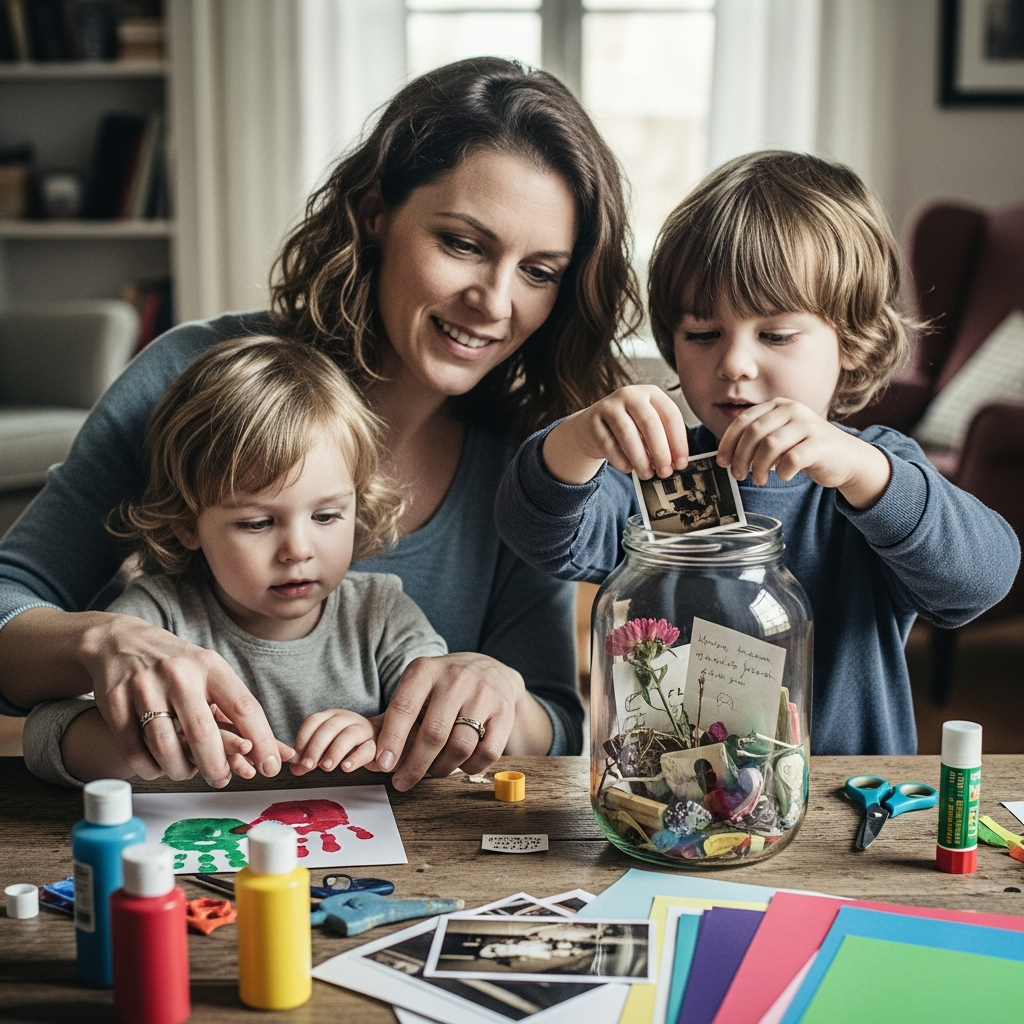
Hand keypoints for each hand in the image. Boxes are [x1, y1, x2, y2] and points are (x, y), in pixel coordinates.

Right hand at [79, 613, 282, 787]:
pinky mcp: (114, 702)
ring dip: (180, 770)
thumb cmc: (178, 666)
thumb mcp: (210, 674)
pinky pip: (134, 751)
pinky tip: (159, 766)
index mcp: (210, 666)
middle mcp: (179, 674)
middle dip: (216, 767)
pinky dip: (150, 768)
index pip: (243, 707)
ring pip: (165, 747)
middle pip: (202, 733)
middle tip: (221, 779)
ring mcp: (144, 686)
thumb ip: (237, 711)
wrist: (122, 640)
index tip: (270, 766)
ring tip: (188, 771)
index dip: (261, 741)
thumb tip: (278, 752)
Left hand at [289, 709, 379, 774]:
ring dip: (335, 751)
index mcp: (332, 716)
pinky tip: (346, 767)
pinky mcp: (376, 744)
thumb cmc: (349, 743)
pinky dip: (356, 758)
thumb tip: (295, 768)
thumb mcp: (327, 745)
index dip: (302, 739)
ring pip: (349, 735)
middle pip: (329, 727)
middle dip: (316, 747)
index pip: (313, 721)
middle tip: (308, 765)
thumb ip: (311, 755)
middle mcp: (347, 719)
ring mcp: (363, 730)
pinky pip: (367, 749)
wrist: (382, 738)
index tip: (297, 758)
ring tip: (326, 767)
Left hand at [372, 653, 521, 790]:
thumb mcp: (417, 688)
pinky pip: (486, 753)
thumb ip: (398, 720)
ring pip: (460, 747)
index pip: (404, 708)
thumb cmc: (442, 688)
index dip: (392, 740)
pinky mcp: (504, 711)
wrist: (489, 669)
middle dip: (415, 765)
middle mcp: (456, 678)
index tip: (383, 765)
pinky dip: (469, 767)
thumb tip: (380, 763)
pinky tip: (460, 764)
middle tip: (402, 782)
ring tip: (432, 771)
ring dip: (441, 768)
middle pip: (433, 734)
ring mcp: (483, 694)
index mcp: (425, 670)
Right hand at [542, 385, 688, 483]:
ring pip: (627, 433)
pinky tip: (628, 469)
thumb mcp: (647, 427)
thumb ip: (663, 440)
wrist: (592, 427)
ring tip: (647, 474)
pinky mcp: (593, 421)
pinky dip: (620, 460)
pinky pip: (608, 443)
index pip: (671, 415)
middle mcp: (630, 395)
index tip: (681, 463)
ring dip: (640, 459)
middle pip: (649, 423)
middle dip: (660, 451)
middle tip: (665, 472)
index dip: (678, 441)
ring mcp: (609, 406)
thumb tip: (676, 463)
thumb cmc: (629, 429)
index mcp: (651, 393)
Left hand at [717, 398, 890, 508]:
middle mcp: (792, 410)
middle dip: (741, 457)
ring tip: (759, 479)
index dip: (728, 443)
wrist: (846, 458)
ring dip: (759, 467)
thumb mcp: (779, 438)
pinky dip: (782, 471)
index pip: (743, 421)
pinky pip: (792, 459)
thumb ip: (757, 440)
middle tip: (738, 475)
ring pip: (770, 445)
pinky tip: (783, 476)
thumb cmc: (806, 449)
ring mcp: (808, 425)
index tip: (722, 462)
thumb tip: (727, 456)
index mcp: (778, 405)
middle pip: (754, 433)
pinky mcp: (820, 443)